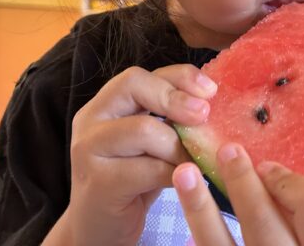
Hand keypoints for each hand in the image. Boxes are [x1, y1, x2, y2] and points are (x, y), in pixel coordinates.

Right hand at [44, 64, 216, 245]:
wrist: (99, 230)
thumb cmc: (133, 178)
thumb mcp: (151, 140)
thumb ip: (170, 115)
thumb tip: (214, 98)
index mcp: (105, 103)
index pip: (140, 74)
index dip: (178, 76)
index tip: (210, 90)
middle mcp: (91, 119)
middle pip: (134, 86)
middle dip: (176, 98)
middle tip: (204, 115)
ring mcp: (89, 150)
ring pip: (145, 129)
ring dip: (178, 145)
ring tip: (192, 160)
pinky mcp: (99, 182)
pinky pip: (148, 169)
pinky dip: (174, 173)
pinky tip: (185, 180)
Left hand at [173, 143, 303, 245]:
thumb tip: (273, 180)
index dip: (289, 181)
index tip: (268, 168)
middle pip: (264, 218)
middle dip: (242, 181)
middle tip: (226, 151)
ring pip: (219, 243)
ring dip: (198, 205)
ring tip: (184, 173)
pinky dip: (197, 238)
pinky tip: (187, 222)